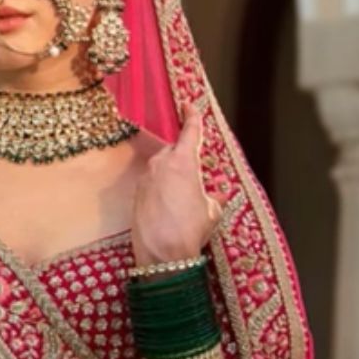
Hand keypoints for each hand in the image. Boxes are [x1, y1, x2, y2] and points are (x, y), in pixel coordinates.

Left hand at [131, 101, 221, 265]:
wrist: (161, 254)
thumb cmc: (190, 230)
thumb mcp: (211, 212)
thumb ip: (215, 197)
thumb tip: (221, 194)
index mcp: (183, 162)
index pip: (189, 132)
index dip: (192, 117)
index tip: (189, 104)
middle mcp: (161, 163)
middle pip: (174, 151)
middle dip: (184, 159)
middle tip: (194, 177)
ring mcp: (146, 176)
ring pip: (162, 167)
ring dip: (173, 176)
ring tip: (184, 200)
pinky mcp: (137, 191)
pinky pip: (152, 182)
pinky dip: (161, 189)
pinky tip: (169, 207)